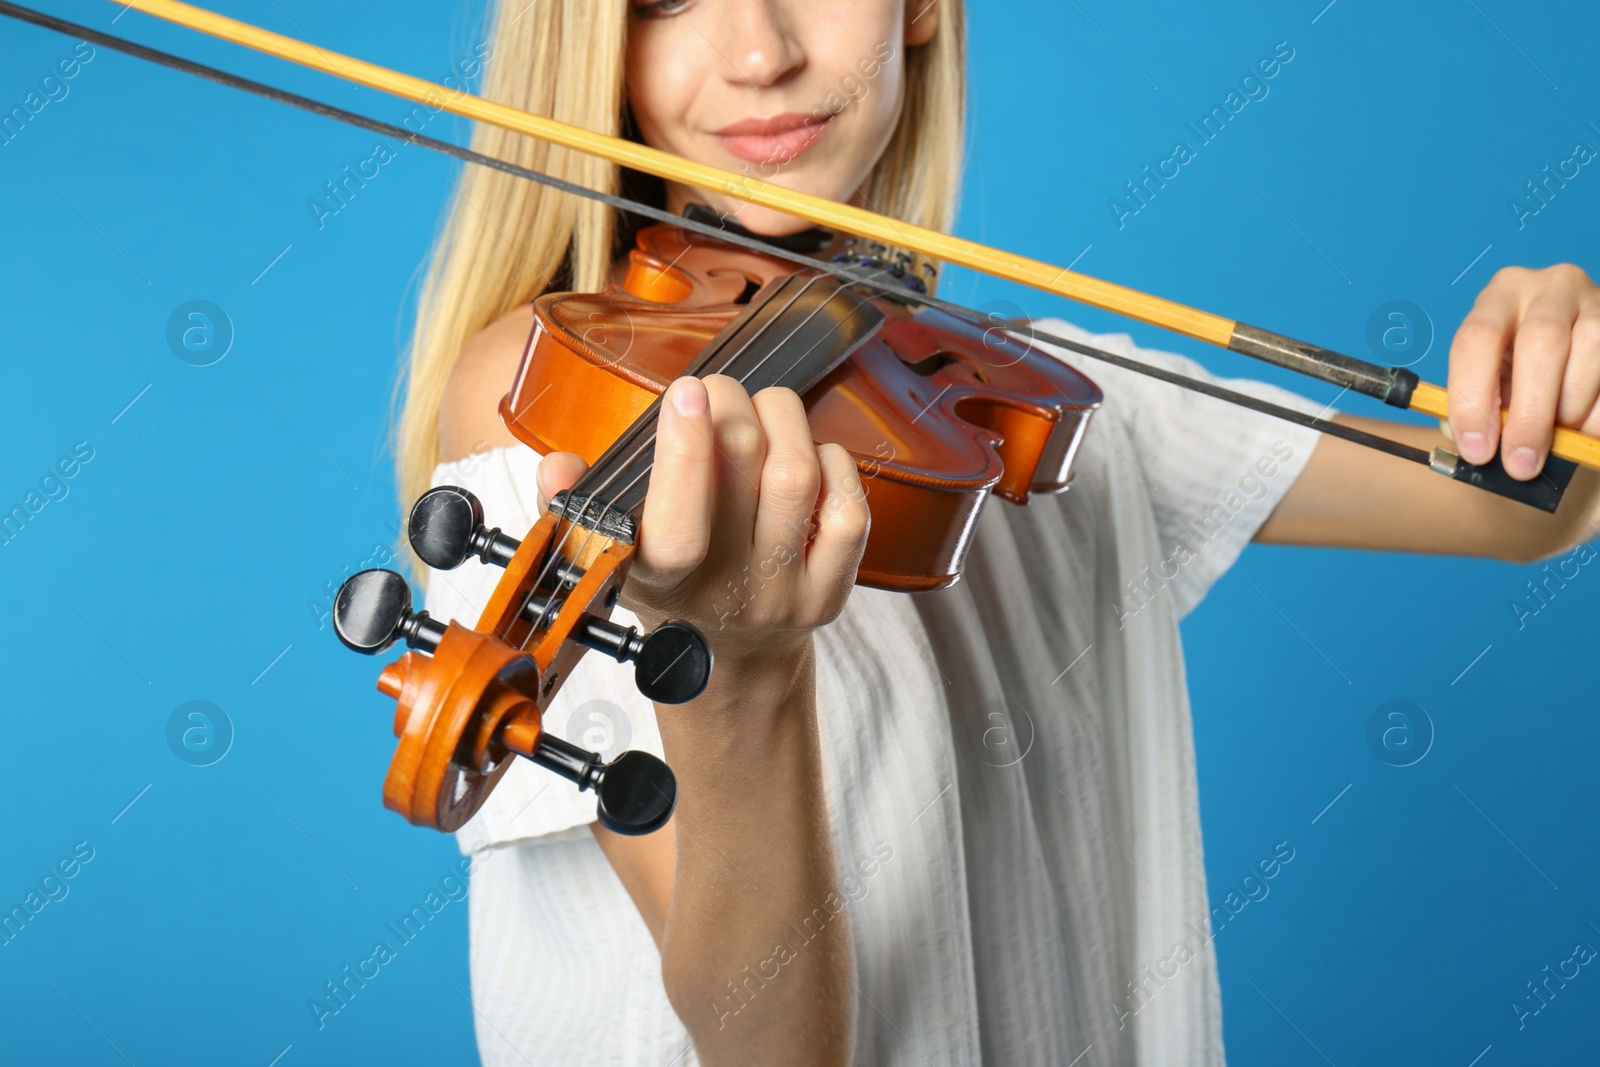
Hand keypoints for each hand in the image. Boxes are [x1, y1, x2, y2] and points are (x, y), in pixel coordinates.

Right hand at [534, 375, 869, 665]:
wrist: (731, 660)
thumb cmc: (671, 583)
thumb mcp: (610, 554)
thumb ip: (577, 503)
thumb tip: (556, 466)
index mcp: (661, 582)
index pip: (677, 525)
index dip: (684, 451)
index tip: (685, 391)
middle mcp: (724, 590)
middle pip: (747, 470)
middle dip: (734, 402)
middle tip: (718, 389)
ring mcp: (783, 594)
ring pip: (799, 477)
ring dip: (784, 417)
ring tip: (763, 406)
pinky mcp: (832, 592)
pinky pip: (849, 509)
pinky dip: (833, 461)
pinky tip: (808, 453)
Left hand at [1447, 263, 1599, 479]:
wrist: (1569, 352)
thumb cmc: (1520, 369)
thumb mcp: (1491, 378)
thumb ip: (1481, 408)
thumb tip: (1478, 449)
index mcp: (1500, 296)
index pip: (1476, 339)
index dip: (1472, 399)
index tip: (1477, 451)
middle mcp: (1550, 287)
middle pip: (1541, 341)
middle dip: (1529, 413)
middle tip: (1521, 463)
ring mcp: (1597, 300)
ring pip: (1591, 352)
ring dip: (1571, 409)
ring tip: (1558, 436)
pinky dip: (1598, 413)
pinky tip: (1585, 427)